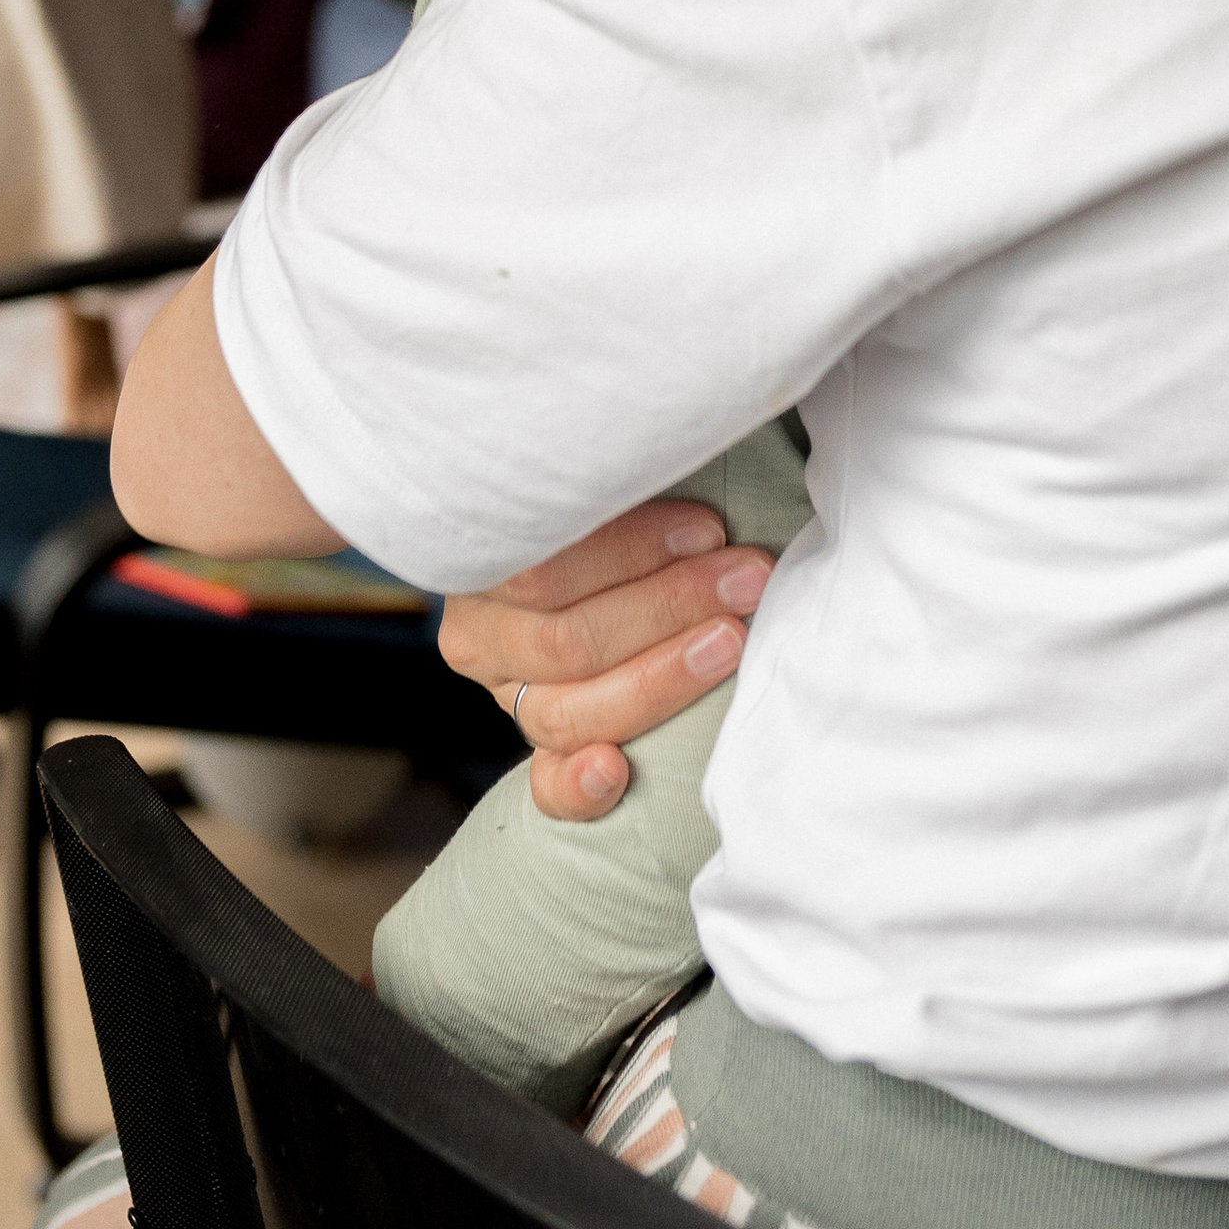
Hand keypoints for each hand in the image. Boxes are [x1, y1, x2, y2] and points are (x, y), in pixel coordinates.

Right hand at [437, 502, 771, 821]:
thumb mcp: (598, 480)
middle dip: (668, 607)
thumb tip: (680, 440)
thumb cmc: (615, 503)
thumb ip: (616, 475)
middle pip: (565, 638)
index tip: (710, 529)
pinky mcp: (540, 751)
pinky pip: (547, 788)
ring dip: (658, 678)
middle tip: (748, 580)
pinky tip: (616, 772)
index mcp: (481, 558)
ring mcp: (508, 697)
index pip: (545, 566)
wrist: (593, 559)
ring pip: (566, 708)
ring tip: (730, 642)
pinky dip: (579, 786)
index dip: (632, 550)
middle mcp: (480, 635)